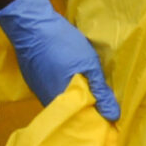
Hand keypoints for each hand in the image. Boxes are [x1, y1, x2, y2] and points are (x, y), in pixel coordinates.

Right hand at [0, 0, 120, 120]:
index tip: (109, 114)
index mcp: (61, 102)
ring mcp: (39, 90)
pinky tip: (73, 76)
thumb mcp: (88, 65)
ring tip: (91, 87)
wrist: (31, 26)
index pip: (81, 120)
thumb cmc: (62, 45)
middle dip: (87, 107)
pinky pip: (53, 90)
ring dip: (76, 95)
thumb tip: (114, 116)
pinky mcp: (35, 80)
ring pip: (62, 100)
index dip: (95, 117)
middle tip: (104, 100)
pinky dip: (65, 87)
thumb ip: (100, 91)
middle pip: (71, 111)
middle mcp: (47, 101)